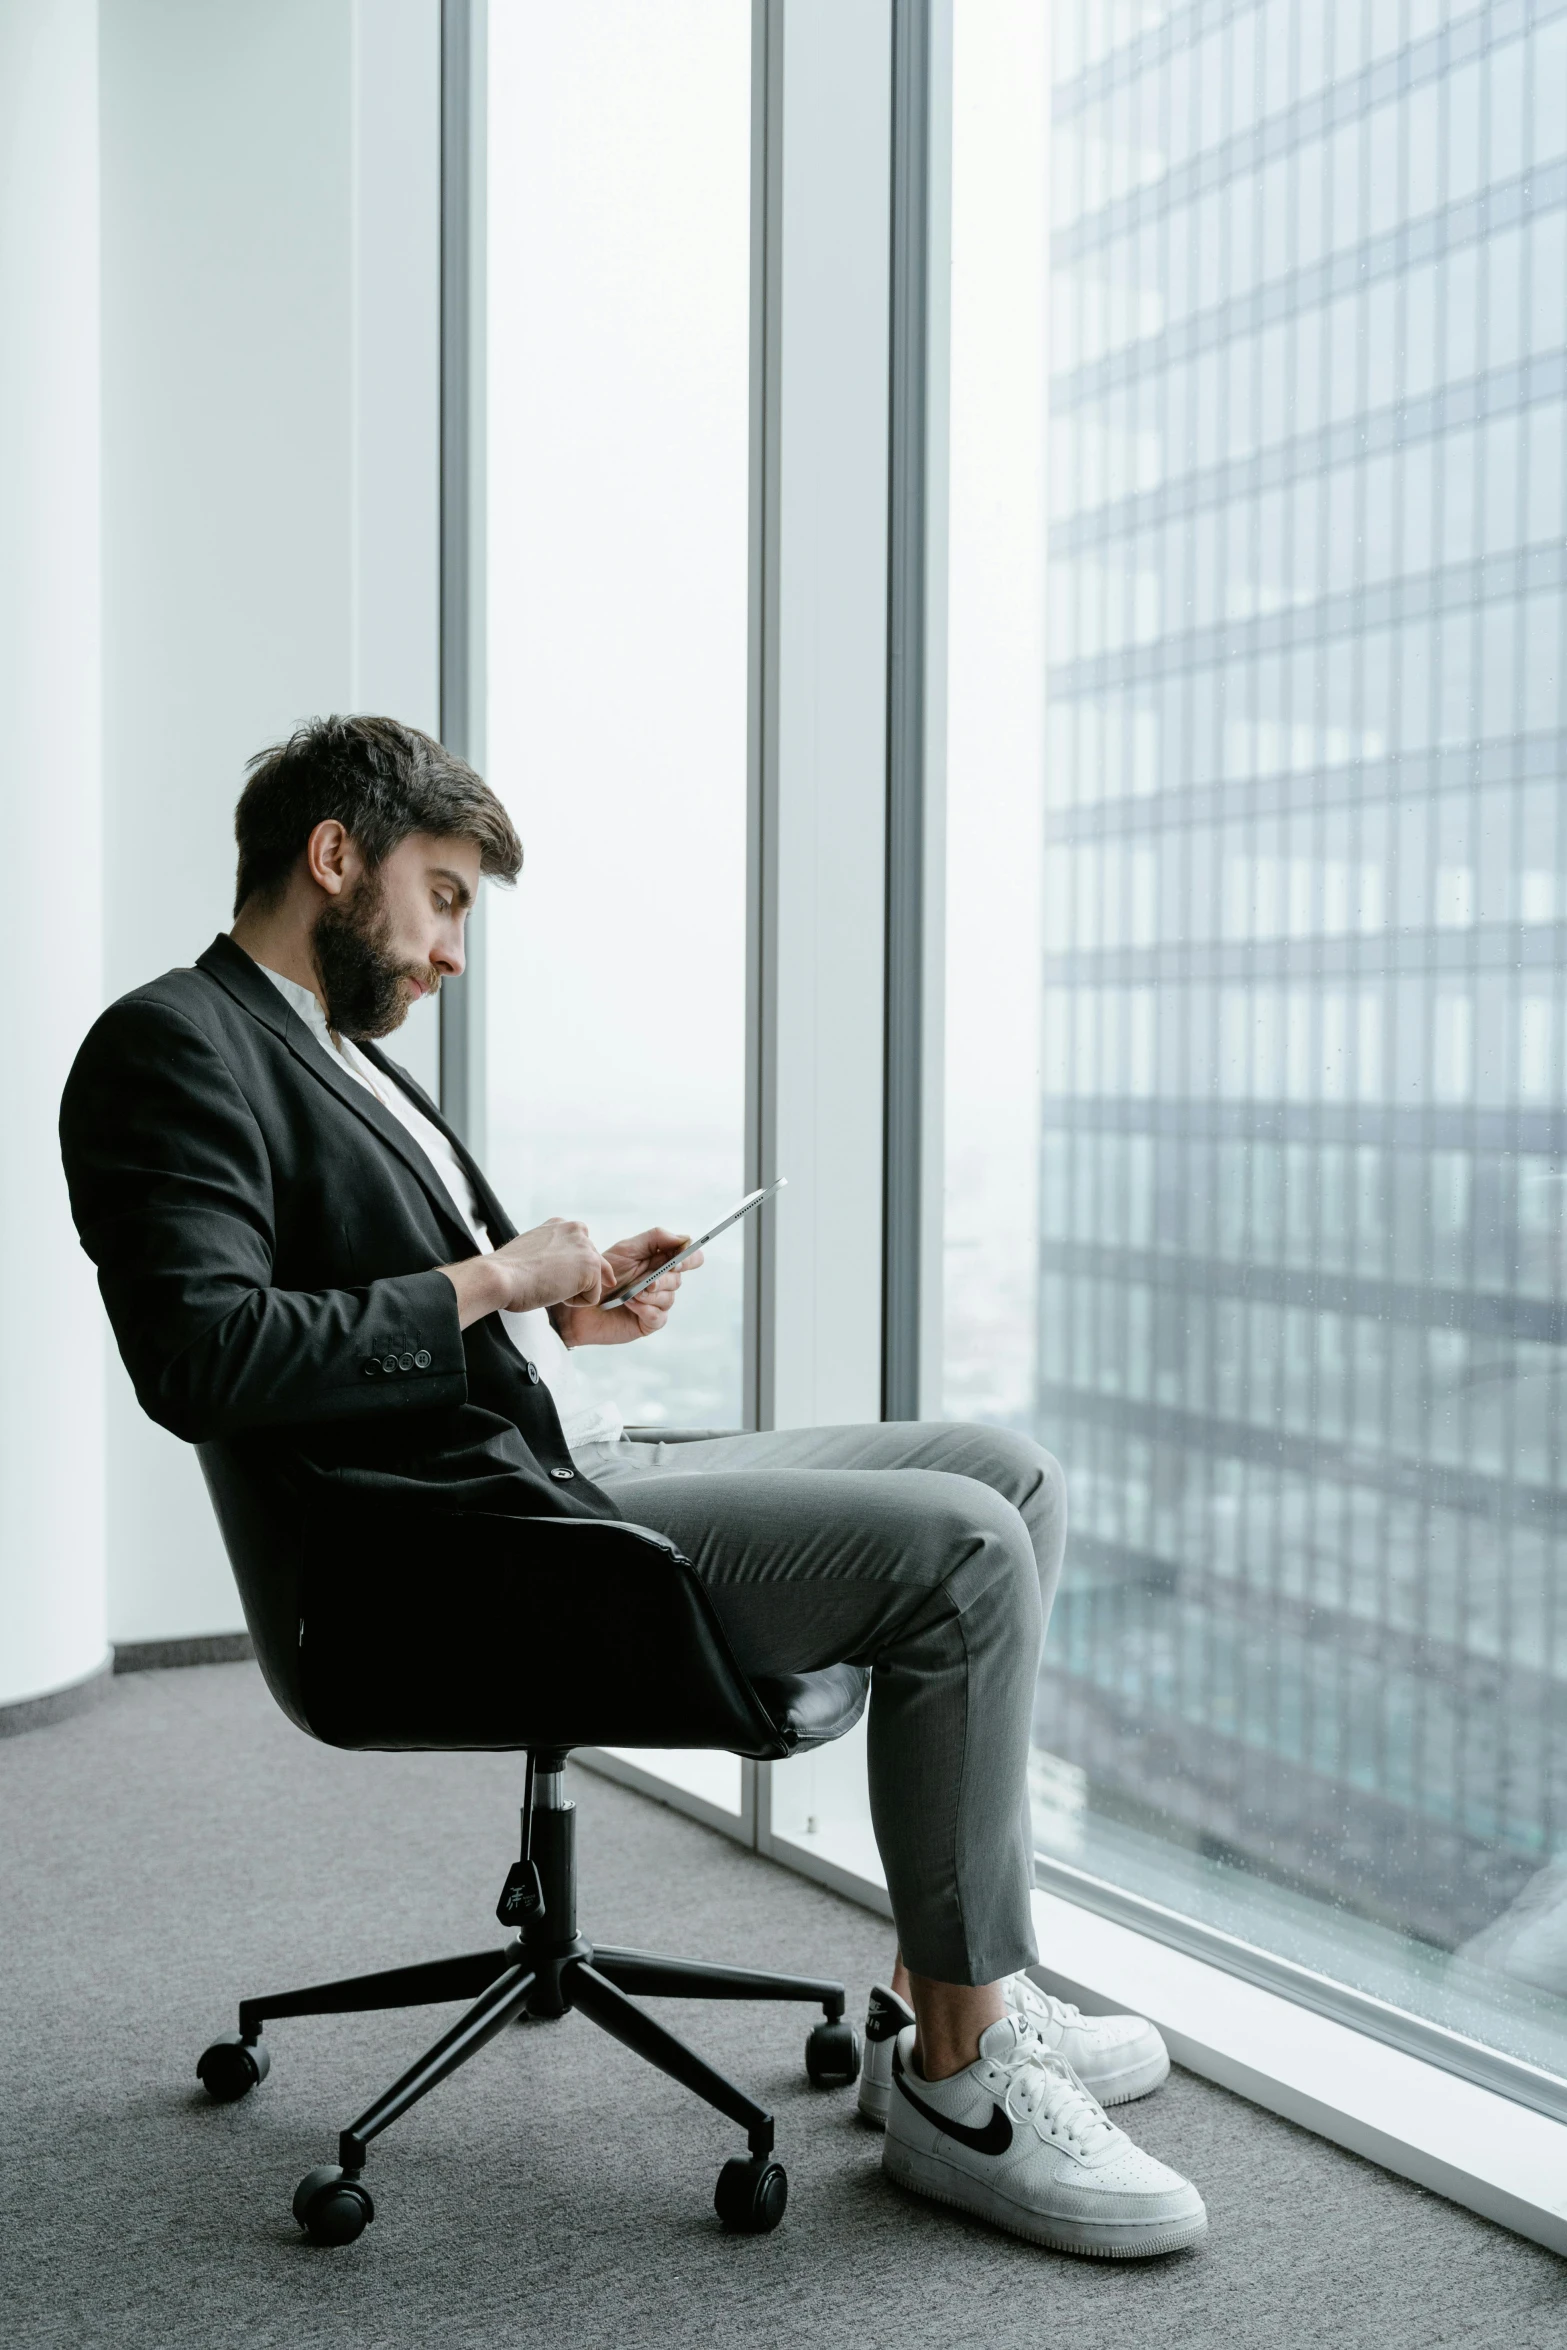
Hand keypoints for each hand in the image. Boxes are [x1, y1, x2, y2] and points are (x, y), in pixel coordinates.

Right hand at [441, 1217, 612, 1329]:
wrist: (500, 1276)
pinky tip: (553, 1292)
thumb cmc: (508, 1271)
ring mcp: (586, 1247)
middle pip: (592, 1265)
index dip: (572, 1268)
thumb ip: (550, 1253)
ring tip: (547, 1285)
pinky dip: (574, 1303)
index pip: (579, 1249)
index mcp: (559, 1225)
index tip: (563, 1274)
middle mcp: (575, 1230)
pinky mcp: (592, 1266)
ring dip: (572, 1291)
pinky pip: (592, 1297)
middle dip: (576, 1280)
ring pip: (592, 1282)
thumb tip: (560, 1270)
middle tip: (547, 1282)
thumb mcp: (531, 1252)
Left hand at [551, 1225, 703, 1348]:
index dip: (689, 1258)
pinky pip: (658, 1316)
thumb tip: (684, 1238)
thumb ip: (656, 1239)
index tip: (678, 1260)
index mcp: (660, 1263)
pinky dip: (645, 1308)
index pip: (689, 1258)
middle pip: (679, 1279)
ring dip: (651, 1294)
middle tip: (648, 1281)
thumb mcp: (626, 1249)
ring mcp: (656, 1303)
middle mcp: (662, 1283)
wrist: (578, 1303)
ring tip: (631, 1293)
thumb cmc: (601, 1274)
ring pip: (669, 1298)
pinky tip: (629, 1304)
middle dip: (664, 1279)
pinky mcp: (648, 1323)